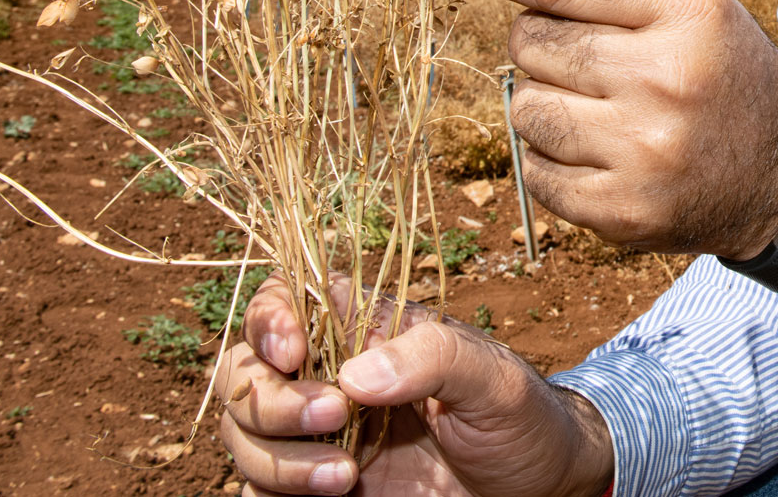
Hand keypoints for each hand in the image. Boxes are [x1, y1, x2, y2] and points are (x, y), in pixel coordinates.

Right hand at [218, 272, 612, 496]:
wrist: (535, 489)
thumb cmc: (520, 419)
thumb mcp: (493, 379)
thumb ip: (434, 356)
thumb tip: (354, 375)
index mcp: (365, 331)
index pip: (284, 299)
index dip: (269, 318)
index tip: (292, 350)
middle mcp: (329, 376)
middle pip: (244, 371)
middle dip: (269, 399)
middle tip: (332, 417)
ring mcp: (318, 434)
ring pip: (242, 433)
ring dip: (274, 458)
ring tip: (346, 476)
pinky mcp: (315, 487)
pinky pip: (256, 488)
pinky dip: (270, 492)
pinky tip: (331, 495)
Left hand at [412, 0, 777, 257]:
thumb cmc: (716, 68)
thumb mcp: (675, 1)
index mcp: (687, 9)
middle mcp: (666, 78)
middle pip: (531, 41)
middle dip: (545, 44)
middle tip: (604, 61)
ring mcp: (644, 152)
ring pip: (524, 107)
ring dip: (546, 102)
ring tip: (608, 110)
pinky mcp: (622, 213)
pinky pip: (533, 172)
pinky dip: (553, 160)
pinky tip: (606, 155)